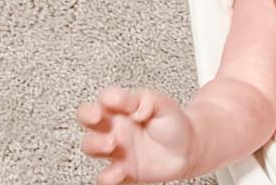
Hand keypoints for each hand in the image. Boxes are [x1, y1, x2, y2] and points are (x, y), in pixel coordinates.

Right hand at [77, 86, 196, 184]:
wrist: (188, 149)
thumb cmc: (172, 124)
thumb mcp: (164, 104)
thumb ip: (148, 100)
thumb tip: (135, 108)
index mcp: (124, 108)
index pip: (106, 98)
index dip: (108, 97)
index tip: (118, 100)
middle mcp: (115, 128)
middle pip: (87, 118)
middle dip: (87, 115)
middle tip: (98, 117)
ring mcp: (117, 149)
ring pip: (91, 146)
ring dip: (95, 144)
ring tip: (112, 144)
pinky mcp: (123, 171)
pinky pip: (106, 177)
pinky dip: (107, 177)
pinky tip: (118, 172)